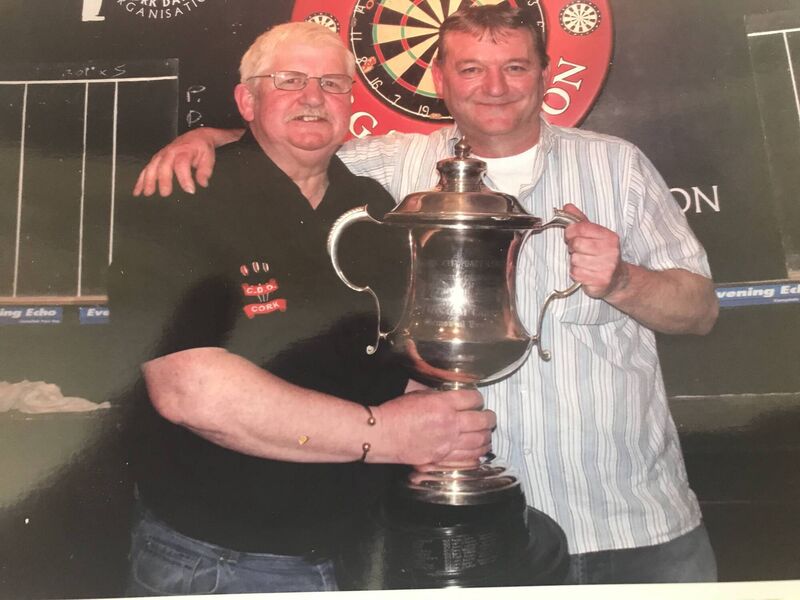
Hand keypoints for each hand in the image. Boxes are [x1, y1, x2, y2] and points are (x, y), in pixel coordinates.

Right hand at [133, 128, 219, 196]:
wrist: (197, 136)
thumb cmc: (202, 148)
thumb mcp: (208, 158)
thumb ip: (205, 171)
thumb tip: (203, 183)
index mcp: (184, 151)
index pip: (182, 164)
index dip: (185, 178)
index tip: (190, 190)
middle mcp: (171, 152)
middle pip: (164, 165)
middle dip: (163, 180)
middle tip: (165, 193)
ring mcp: (162, 155)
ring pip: (152, 166)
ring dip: (148, 180)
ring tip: (148, 193)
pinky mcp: (157, 159)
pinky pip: (147, 168)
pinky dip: (141, 179)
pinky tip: (138, 190)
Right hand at [376, 388, 494, 466]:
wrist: (381, 434)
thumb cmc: (395, 413)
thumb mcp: (417, 394)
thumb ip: (437, 395)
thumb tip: (450, 395)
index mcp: (443, 404)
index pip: (473, 399)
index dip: (478, 399)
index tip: (477, 400)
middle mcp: (449, 423)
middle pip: (482, 421)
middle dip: (489, 418)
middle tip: (489, 417)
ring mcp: (447, 443)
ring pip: (479, 442)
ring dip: (486, 438)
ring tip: (486, 435)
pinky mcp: (441, 458)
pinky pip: (467, 459)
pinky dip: (476, 456)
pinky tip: (477, 453)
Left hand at [562, 203, 627, 298]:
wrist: (617, 278)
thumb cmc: (601, 254)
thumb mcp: (594, 234)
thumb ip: (580, 220)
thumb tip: (567, 207)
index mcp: (609, 237)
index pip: (581, 227)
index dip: (570, 231)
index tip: (571, 235)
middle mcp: (610, 251)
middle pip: (577, 244)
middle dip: (572, 247)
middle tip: (578, 250)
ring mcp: (607, 267)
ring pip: (575, 260)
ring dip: (575, 262)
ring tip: (584, 262)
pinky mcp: (600, 280)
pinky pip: (577, 273)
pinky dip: (576, 273)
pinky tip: (585, 272)